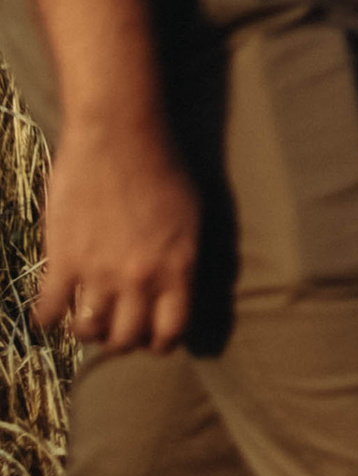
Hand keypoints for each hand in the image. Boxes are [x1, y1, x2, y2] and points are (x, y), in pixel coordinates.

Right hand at [34, 113, 199, 356]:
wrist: (118, 133)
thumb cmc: (163, 164)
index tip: (152, 339)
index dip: (160, 342)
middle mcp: (140, 278)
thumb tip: (183, 286)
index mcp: (177, 268)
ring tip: (86, 322)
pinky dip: (46, 316)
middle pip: (128, 338)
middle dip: (123, 341)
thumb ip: (185, 256)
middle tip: (116, 332)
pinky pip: (50, 308)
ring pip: (89, 330)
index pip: (171, 330)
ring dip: (87, 331)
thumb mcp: (192, 214)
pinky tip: (48, 313)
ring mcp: (99, 271)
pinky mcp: (63, 259)